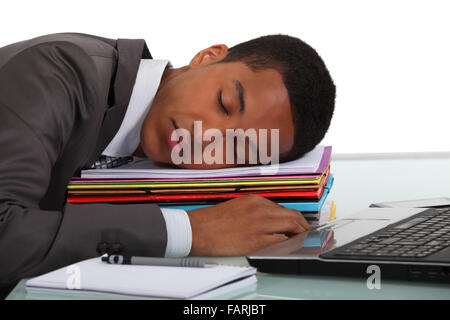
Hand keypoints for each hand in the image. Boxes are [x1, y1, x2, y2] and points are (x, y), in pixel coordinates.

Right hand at [187, 194, 310, 255]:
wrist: (197, 230)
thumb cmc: (211, 221)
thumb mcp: (235, 207)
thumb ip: (253, 211)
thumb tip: (266, 220)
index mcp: (254, 200)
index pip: (282, 208)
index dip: (291, 217)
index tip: (295, 223)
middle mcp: (260, 209)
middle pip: (292, 215)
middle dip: (301, 225)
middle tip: (304, 232)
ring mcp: (260, 224)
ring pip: (291, 227)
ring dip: (299, 234)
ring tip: (300, 239)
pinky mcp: (257, 240)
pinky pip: (282, 241)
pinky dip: (289, 243)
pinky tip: (289, 246)